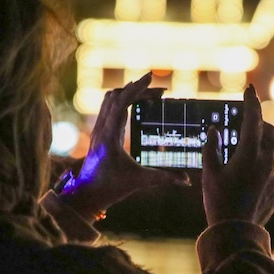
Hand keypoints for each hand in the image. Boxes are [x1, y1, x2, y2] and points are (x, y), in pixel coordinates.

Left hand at [58, 73, 188, 219]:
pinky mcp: (99, 133)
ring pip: (110, 100)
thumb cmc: (110, 188)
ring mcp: (98, 129)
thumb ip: (163, 178)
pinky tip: (135, 105)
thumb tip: (187, 181)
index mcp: (110, 136)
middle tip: (159, 91)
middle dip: (137, 89)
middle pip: (116, 96)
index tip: (151, 77)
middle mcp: (101, 129)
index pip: (121, 103)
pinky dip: (122, 101)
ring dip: (128, 92)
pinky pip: (108, 108)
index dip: (136, 88)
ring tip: (149, 94)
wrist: (86, 195)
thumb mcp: (139, 182)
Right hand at [202, 85, 273, 226]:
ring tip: (242, 159)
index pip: (253, 119)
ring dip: (259, 149)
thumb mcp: (209, 173)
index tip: (249, 90)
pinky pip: (272, 172)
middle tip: (247, 124)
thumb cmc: (218, 201)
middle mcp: (267, 162)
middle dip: (259, 124)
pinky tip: (247, 181)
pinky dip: (262, 169)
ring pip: (271, 153)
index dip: (251, 102)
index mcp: (250, 154)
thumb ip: (212, 148)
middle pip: (269, 132)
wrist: (236, 233)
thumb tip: (214, 130)